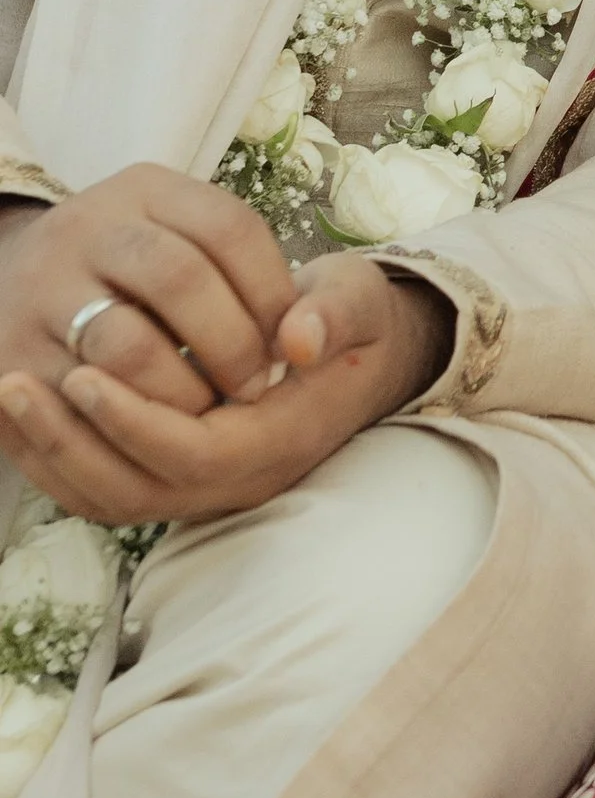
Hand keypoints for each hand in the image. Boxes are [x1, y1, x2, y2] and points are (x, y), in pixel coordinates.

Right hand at [0, 167, 298, 422]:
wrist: (12, 277)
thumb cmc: (132, 268)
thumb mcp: (181, 236)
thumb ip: (246, 269)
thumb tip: (306, 340)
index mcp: (143, 190)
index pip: (229, 228)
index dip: (272, 291)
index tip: (294, 339)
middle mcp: (88, 227)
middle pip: (180, 279)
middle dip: (233, 343)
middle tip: (258, 386)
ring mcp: (44, 287)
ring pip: (127, 344)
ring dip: (184, 390)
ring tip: (212, 412)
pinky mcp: (16, 351)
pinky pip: (82, 394)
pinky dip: (131, 416)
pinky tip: (160, 426)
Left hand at [0, 238, 451, 526]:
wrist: (355, 356)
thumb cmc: (347, 322)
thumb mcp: (357, 302)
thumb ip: (335, 314)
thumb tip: (298, 339)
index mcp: (281, 438)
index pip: (194, 452)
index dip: (134, 421)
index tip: (84, 374)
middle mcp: (239, 476)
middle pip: (140, 486)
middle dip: (74, 440)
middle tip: (20, 383)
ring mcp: (206, 484)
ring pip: (114, 495)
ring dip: (56, 450)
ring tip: (10, 390)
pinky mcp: (177, 475)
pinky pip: (104, 488)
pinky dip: (57, 458)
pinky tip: (21, 412)